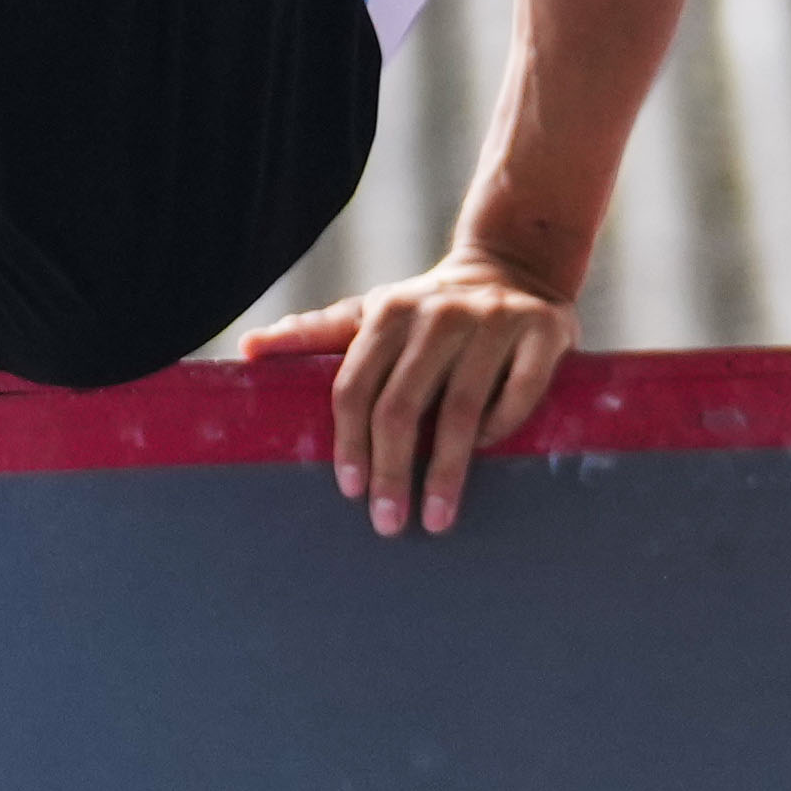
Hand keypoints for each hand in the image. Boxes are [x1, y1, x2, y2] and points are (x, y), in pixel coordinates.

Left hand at [238, 247, 577, 537]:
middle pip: (402, 404)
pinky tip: (487, 459)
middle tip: (388, 523)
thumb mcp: (370, 314)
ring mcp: (493, 320)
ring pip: (461, 408)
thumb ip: (313, 334)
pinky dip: (499, 431)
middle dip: (391, 471)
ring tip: (435, 519)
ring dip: (446, 472)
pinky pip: (518, 394)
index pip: (355, 385)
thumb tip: (247, 350)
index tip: (349, 491)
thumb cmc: (427, 310)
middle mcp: (437, 312)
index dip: (349, 442)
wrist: (513, 267)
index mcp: (388, 311)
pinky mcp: (543, 331)